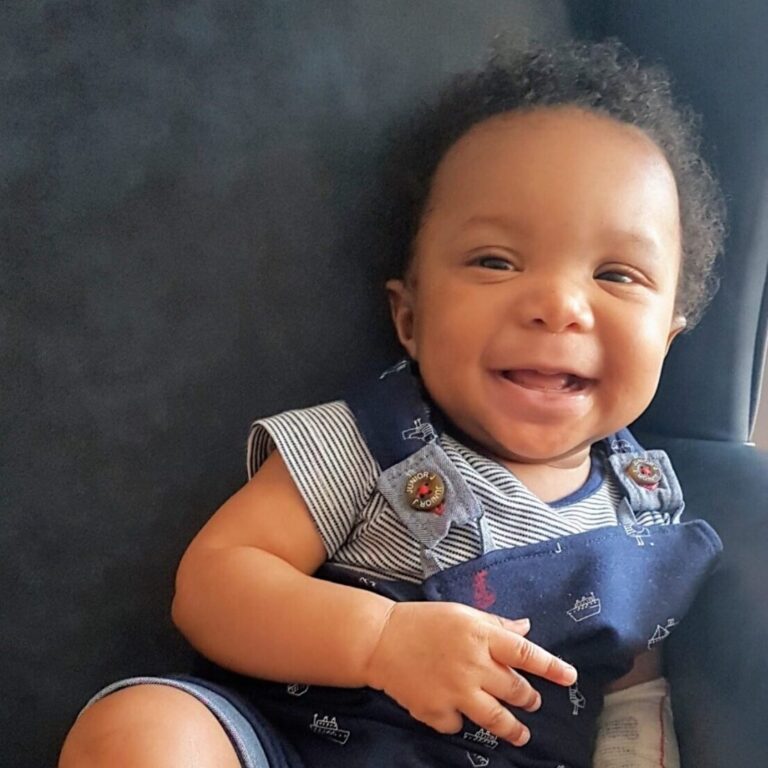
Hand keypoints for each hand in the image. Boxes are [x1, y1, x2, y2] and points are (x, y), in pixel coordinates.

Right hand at [364, 601, 576, 746]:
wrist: (380, 640)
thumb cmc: (422, 621)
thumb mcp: (461, 613)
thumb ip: (495, 624)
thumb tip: (526, 629)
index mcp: (480, 636)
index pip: (525, 653)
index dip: (551, 666)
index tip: (570, 676)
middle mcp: (472, 665)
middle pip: (515, 689)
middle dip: (529, 698)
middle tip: (532, 700)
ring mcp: (455, 692)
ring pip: (497, 718)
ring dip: (513, 727)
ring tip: (521, 732)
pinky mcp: (437, 712)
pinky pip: (458, 723)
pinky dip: (459, 719)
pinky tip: (454, 711)